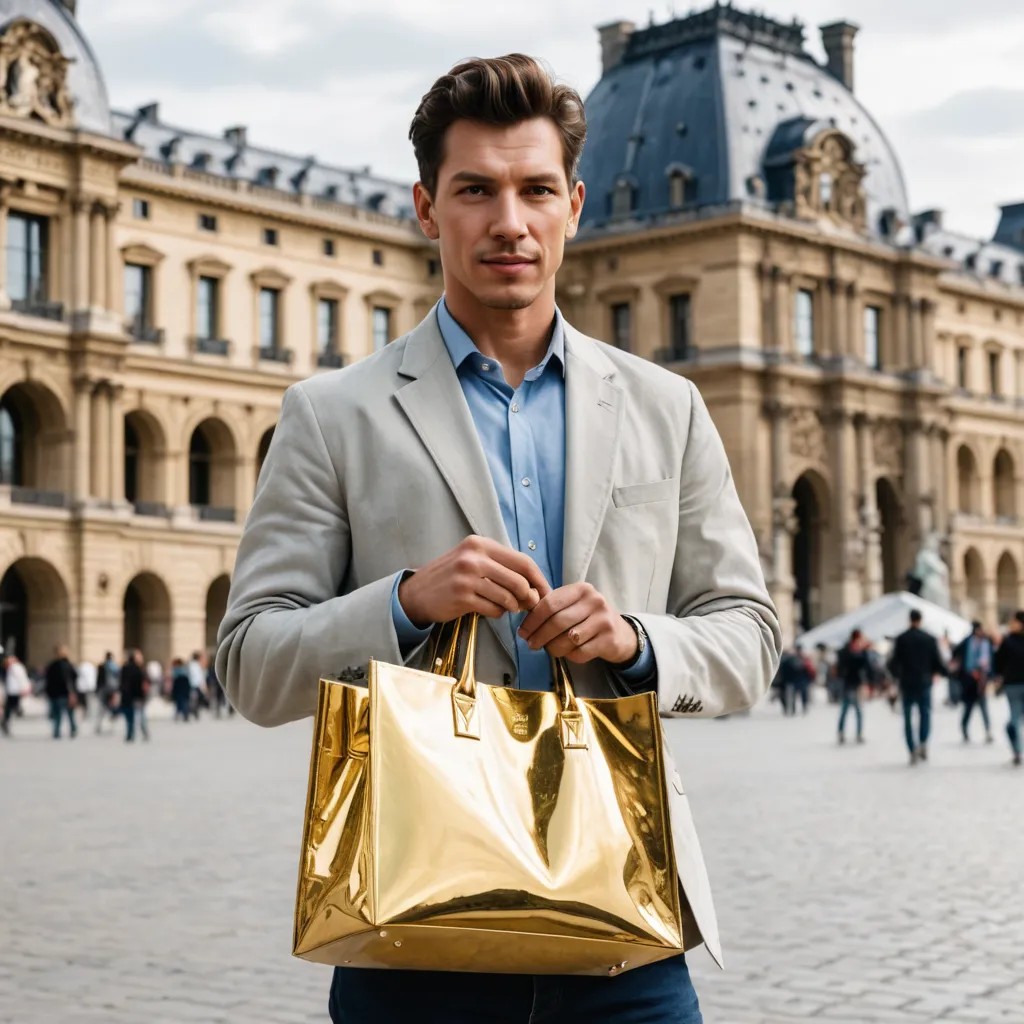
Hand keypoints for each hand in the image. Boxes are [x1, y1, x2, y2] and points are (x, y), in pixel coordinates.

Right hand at [398, 535, 550, 628]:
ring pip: (508, 597)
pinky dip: (497, 613)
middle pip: (519, 580)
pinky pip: (494, 609)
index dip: (539, 579)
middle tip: (527, 606)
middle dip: (529, 597)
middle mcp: (474, 557)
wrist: (416, 593)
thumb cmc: (451, 577)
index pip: (522, 561)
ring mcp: (467, 577)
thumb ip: (502, 568)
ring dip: (512, 607)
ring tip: (505, 607)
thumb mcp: (473, 561)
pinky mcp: (462, 597)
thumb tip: (535, 587)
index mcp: (480, 544)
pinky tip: (489, 610)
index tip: (546, 592)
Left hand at [517, 583, 637, 665]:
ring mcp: (604, 620)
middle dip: (539, 636)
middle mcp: (595, 601)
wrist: (621, 634)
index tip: (523, 632)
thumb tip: (525, 624)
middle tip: (531, 645)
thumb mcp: (574, 605)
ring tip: (550, 649)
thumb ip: (553, 608)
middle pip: (557, 622)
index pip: (550, 603)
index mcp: (581, 589)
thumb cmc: (589, 619)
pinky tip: (569, 653)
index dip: (532, 620)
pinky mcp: (609, 640)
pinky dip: (570, 656)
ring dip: (553, 648)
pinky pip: (580, 652)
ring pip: (568, 639)